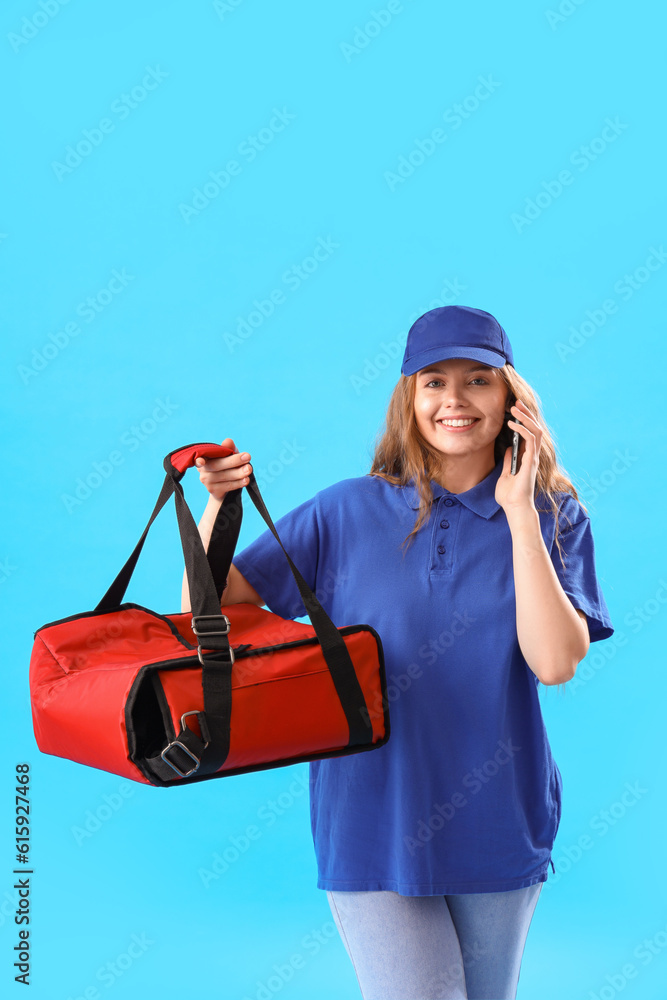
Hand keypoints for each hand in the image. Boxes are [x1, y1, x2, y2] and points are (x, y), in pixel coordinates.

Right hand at [194, 437, 252, 500]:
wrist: (224, 487)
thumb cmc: (227, 465)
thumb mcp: (229, 455)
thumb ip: (229, 448)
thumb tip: (228, 441)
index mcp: (204, 457)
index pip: (200, 457)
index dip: (199, 460)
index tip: (201, 461)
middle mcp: (203, 469)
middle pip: (216, 465)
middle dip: (233, 461)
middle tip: (248, 457)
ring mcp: (207, 481)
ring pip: (224, 476)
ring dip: (238, 472)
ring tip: (249, 469)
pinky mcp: (214, 490)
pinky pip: (227, 486)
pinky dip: (238, 483)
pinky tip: (246, 480)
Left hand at [495, 400, 541, 514]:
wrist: (513, 507)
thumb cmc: (509, 495)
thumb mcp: (506, 474)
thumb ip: (509, 461)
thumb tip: (509, 449)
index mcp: (526, 458)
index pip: (529, 434)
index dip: (524, 420)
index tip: (514, 410)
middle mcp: (532, 456)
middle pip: (534, 428)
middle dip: (526, 413)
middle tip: (516, 403)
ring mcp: (532, 458)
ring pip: (535, 430)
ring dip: (525, 417)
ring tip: (514, 408)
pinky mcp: (530, 461)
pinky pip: (530, 440)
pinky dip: (522, 429)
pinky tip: (512, 424)